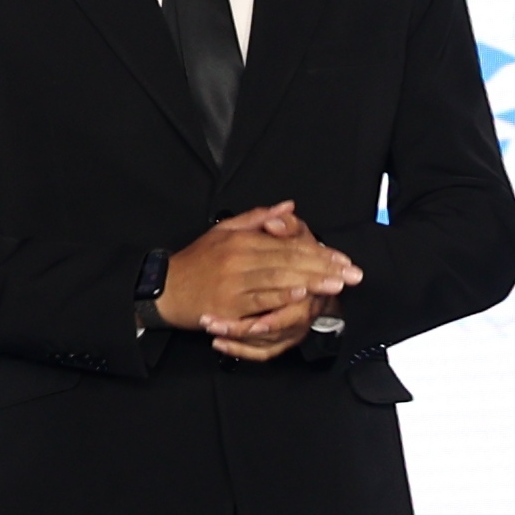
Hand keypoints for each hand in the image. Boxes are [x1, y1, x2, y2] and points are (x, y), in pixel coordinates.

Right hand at [162, 201, 358, 352]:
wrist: (162, 289)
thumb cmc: (194, 263)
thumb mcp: (221, 231)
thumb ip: (257, 218)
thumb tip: (288, 207)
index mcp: (241, 240)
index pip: (288, 244)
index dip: (318, 251)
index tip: (342, 259)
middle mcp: (239, 259)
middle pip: (290, 262)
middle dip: (324, 268)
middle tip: (352, 274)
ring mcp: (234, 283)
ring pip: (280, 280)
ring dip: (312, 282)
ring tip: (337, 284)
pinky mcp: (229, 307)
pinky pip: (261, 301)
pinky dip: (283, 297)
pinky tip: (302, 295)